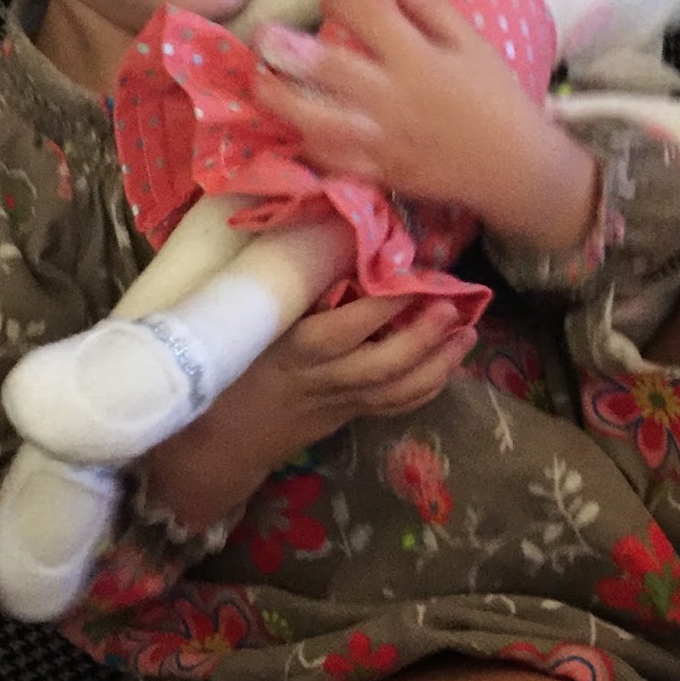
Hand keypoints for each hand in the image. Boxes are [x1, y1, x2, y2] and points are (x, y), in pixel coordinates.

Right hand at [138, 295, 471, 529]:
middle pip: (383, 365)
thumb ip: (284, 290)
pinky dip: (426, 386)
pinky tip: (449, 363)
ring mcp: (338, 404)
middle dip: (423, 336)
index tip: (408, 271)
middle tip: (453, 303)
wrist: (213, 446)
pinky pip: (394, 406)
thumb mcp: (246, 326)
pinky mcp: (346, 418)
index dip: (381, 305)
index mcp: (294, 351)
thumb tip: (328, 235)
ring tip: (466, 332)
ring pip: (397, 391)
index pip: (343, 329)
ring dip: (438, 363)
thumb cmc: (226, 369)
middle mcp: (323, 380)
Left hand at [253, 0, 597, 246]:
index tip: (330, 2)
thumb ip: (434, 11)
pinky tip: (291, 128)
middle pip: (328, 69)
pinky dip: (308, 144)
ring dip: (282, 100)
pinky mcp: (380, 171)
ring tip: (259, 83)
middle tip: (263, 35)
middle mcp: (393, 97)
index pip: (367, 20)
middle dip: (289, 48)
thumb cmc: (496, 98)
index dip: (340, 4)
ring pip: (318, 120)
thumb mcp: (474, 44)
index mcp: (418, 59)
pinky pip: (334, 160)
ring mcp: (382, 139)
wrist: (513, 165)